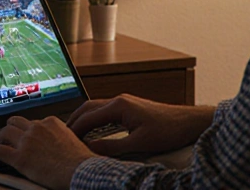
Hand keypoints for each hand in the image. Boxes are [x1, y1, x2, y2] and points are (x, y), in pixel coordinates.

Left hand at [0, 116, 96, 189]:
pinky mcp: (19, 157)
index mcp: (51, 122)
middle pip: (15, 122)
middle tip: (4, 136)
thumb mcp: (74, 141)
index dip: (26, 130)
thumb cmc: (81, 161)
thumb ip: (63, 137)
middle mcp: (37, 128)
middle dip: (8, 129)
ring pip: (4, 133)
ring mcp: (27, 141)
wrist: (80, 170)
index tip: (23, 135)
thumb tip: (61, 144)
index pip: (32, 122)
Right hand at [66, 94, 214, 156]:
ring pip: (97, 108)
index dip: (74, 129)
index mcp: (119, 106)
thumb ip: (111, 147)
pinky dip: (95, 120)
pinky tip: (93, 131)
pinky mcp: (130, 107)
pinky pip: (106, 111)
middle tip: (62, 135)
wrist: (188, 122)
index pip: (88, 117)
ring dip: (84, 119)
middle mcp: (120, 100)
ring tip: (73, 133)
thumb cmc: (168, 130)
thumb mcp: (138, 143)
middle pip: (88, 108)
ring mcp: (125, 102)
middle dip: (74, 121)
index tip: (63, 139)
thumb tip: (90, 149)